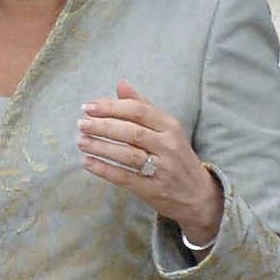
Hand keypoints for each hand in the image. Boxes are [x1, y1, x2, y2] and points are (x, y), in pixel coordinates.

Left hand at [78, 82, 220, 245]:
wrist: (198, 194)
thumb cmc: (176, 156)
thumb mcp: (166, 129)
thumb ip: (143, 106)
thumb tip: (120, 84)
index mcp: (170, 126)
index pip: (138, 111)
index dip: (111, 107)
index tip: (89, 107)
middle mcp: (168, 145)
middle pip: (132, 132)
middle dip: (104, 126)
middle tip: (82, 123)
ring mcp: (162, 168)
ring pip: (128, 154)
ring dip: (101, 147)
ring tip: (81, 141)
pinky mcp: (153, 189)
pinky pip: (125, 177)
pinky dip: (105, 170)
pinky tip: (88, 162)